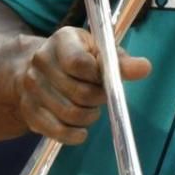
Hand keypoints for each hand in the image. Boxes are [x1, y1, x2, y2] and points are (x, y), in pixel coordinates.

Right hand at [14, 27, 150, 144]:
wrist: (36, 67)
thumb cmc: (78, 58)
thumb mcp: (99, 51)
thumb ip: (121, 62)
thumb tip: (145, 68)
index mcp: (62, 40)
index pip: (80, 63)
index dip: (98, 77)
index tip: (105, 78)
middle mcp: (41, 62)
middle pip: (79, 92)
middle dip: (98, 98)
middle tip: (101, 95)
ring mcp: (31, 87)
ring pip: (70, 113)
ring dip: (89, 116)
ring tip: (90, 108)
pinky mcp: (29, 111)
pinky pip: (56, 131)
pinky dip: (73, 135)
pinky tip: (81, 131)